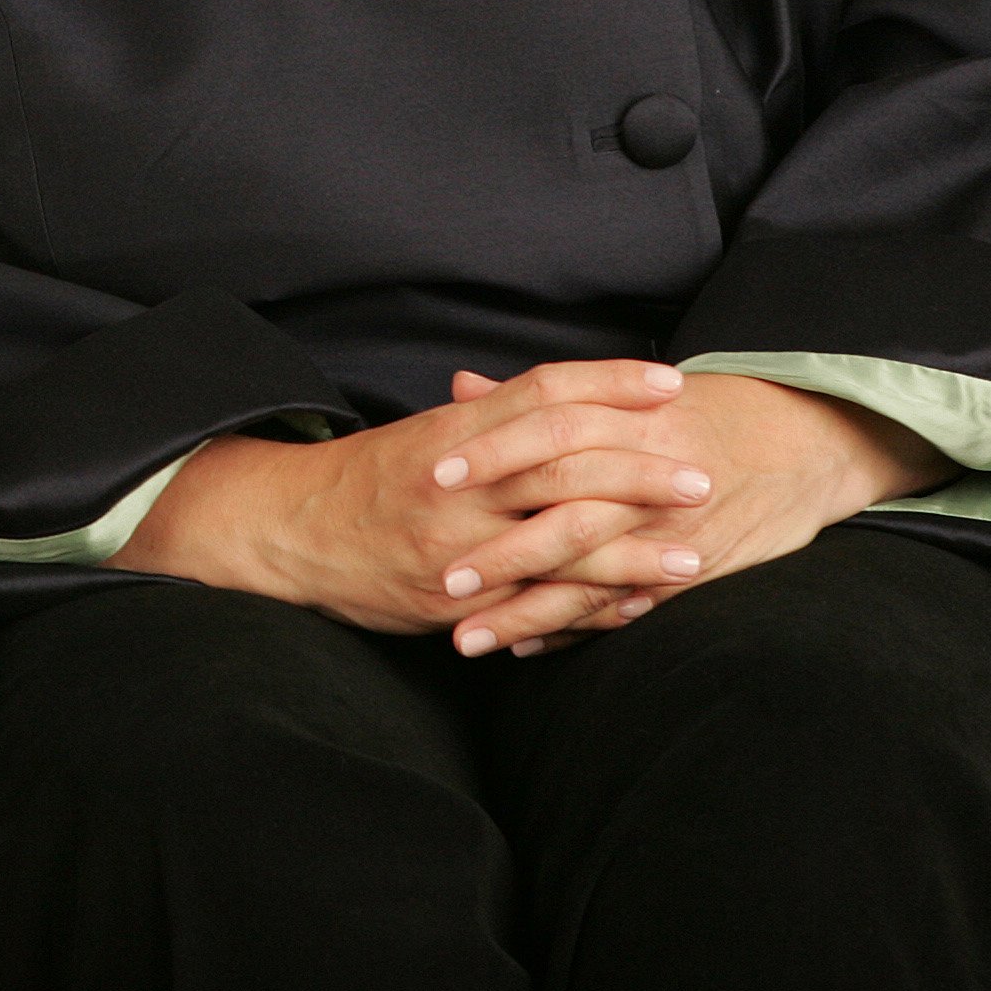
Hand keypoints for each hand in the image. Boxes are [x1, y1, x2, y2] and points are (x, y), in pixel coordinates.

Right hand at [116, 361, 717, 638]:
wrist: (290, 532)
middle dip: (639, 468)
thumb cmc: (367, 479)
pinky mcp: (457, 600)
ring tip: (694, 550)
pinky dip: (591, 604)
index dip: (610, 384)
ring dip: (634, 548)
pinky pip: (537, 604)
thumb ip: (490, 418)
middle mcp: (459, 483)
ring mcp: (459, 544)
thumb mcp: (426, 435)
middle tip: (700, 471)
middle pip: (564, 463)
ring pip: (559, 540)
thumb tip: (555, 397)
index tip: (670, 385)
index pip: (544, 393)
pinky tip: (637, 606)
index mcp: (455, 432)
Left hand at [428, 371, 952, 655]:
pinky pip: (627, 607)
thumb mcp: (624, 394)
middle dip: (500, 552)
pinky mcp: (694, 571)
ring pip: (592, 576)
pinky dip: (575, 628)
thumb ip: (540, 398)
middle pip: (565, 512)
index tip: (432, 478)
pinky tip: (526, 644)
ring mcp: (673, 529)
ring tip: (466, 636)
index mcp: (626, 419)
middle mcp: (649, 475)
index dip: (490, 454)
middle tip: (440, 578)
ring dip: (526, 610)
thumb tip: (460, 386)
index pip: (548, 432)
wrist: (803, 441)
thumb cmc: (696, 413)